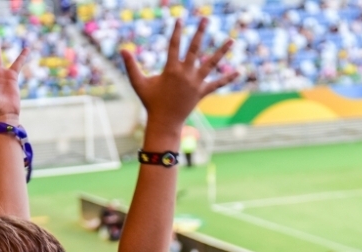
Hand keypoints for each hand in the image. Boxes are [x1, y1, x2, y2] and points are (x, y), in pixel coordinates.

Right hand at [121, 18, 236, 133]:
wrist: (165, 122)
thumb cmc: (150, 102)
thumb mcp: (138, 84)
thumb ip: (131, 66)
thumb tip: (122, 50)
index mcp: (171, 70)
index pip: (174, 45)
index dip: (177, 31)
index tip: (180, 19)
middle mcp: (186, 74)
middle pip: (195, 49)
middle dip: (200, 32)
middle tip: (206, 18)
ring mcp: (196, 83)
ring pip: (211, 63)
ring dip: (222, 51)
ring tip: (231, 39)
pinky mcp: (202, 92)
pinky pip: (217, 84)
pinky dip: (228, 78)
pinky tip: (239, 71)